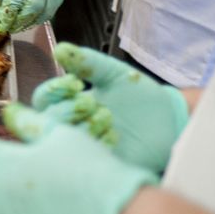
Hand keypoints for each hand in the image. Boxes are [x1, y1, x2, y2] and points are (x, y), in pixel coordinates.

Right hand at [31, 43, 189, 172]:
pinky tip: (115, 135)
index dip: (53, 91)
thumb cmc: (139, 95)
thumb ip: (87, 62)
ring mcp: (86, 145)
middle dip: (67, 111)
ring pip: (67, 141)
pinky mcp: (102, 164)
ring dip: (83, 127)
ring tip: (106, 116)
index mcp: (70, 102)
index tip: (74, 83)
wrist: (171, 119)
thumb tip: (59, 49)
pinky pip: (89, 160)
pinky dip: (99, 145)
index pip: (44, 99)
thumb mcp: (113, 74)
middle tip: (89, 103)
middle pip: (49, 122)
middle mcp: (73, 125)